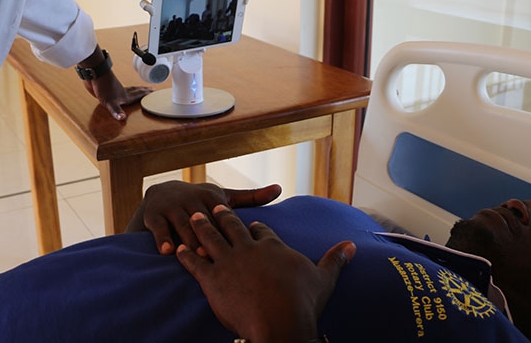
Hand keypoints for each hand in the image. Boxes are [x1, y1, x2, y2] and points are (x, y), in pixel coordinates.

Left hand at [81, 70, 150, 120]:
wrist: (94, 74)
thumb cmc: (103, 86)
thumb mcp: (110, 102)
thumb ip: (116, 110)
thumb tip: (122, 118)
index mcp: (124, 96)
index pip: (138, 95)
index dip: (146, 94)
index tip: (154, 91)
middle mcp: (121, 92)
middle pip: (135, 90)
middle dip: (143, 90)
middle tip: (150, 88)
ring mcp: (115, 89)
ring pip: (128, 89)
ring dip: (135, 89)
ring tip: (139, 88)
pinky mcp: (107, 89)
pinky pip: (118, 90)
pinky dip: (122, 90)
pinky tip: (119, 92)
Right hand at [125, 180, 281, 253]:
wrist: (160, 195)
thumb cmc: (200, 201)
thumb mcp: (224, 197)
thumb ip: (252, 197)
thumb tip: (281, 188)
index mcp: (211, 195)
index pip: (224, 214)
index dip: (232, 229)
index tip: (245, 245)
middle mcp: (192, 198)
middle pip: (204, 220)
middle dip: (212, 236)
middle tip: (222, 253)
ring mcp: (172, 206)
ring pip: (183, 225)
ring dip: (190, 239)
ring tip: (198, 255)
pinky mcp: (154, 214)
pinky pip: (159, 228)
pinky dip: (163, 240)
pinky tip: (167, 252)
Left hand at [177, 205, 354, 342]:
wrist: (280, 323)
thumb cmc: (302, 303)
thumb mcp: (323, 278)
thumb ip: (335, 259)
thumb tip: (351, 246)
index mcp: (272, 246)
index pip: (261, 231)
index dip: (256, 226)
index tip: (252, 222)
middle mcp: (248, 248)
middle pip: (233, 227)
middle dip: (224, 216)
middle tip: (215, 207)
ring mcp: (228, 261)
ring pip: (211, 238)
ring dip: (201, 227)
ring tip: (194, 217)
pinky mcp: (211, 278)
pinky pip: (195, 263)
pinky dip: (186, 255)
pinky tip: (178, 249)